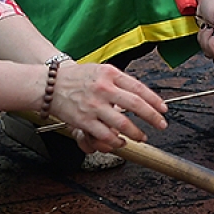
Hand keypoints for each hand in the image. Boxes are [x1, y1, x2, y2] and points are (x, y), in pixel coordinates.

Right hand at [49, 62, 168, 153]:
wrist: (50, 84)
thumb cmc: (78, 78)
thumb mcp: (101, 70)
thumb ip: (120, 81)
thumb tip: (141, 94)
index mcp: (110, 74)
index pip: (139, 88)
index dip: (154, 100)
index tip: (163, 109)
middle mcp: (104, 89)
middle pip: (136, 105)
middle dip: (152, 117)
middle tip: (162, 125)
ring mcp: (94, 106)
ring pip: (122, 124)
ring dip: (136, 133)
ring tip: (143, 137)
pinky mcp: (84, 121)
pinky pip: (105, 135)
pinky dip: (116, 141)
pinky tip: (121, 142)